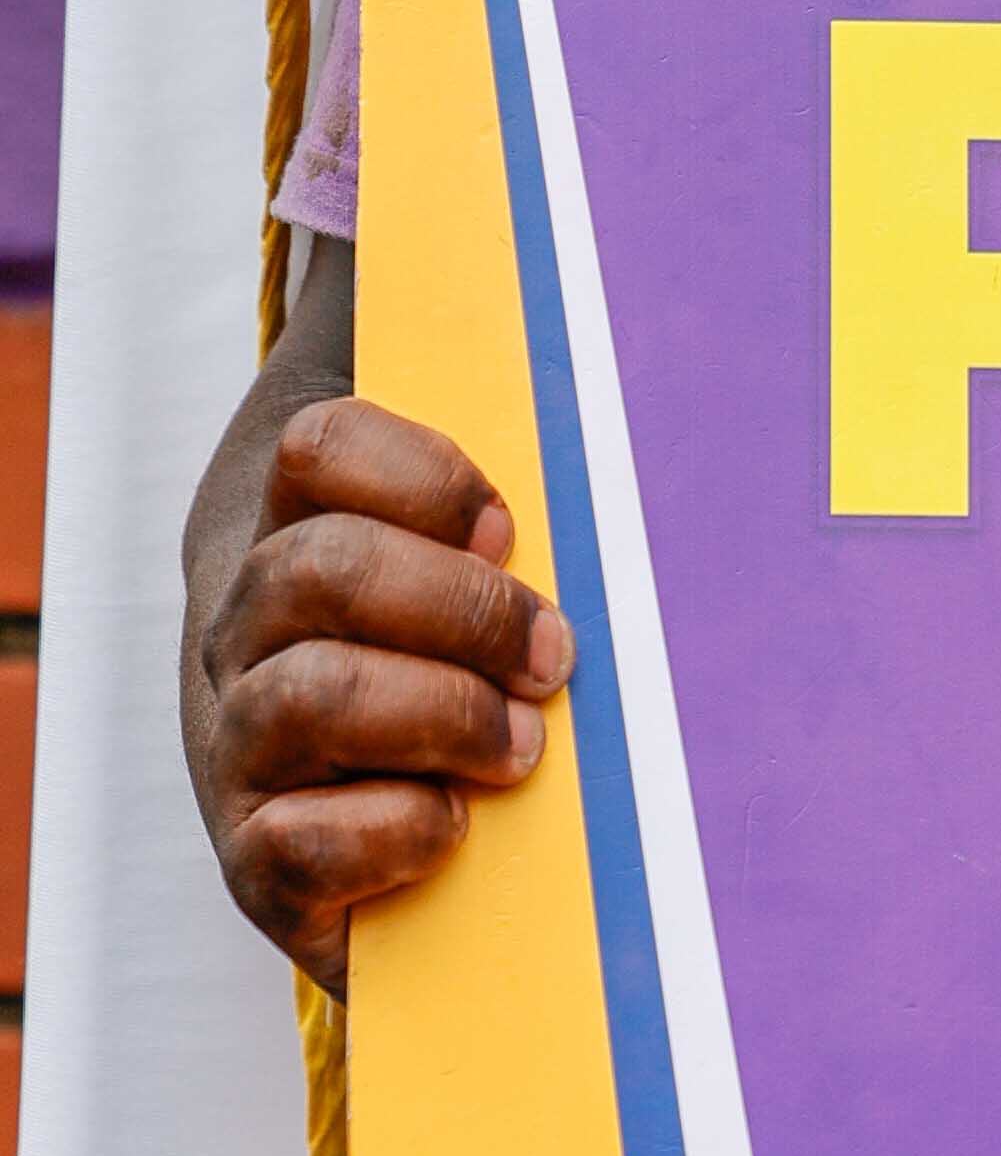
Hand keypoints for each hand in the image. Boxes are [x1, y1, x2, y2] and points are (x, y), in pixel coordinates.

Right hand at [181, 249, 572, 991]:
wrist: (364, 815)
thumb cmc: (452, 653)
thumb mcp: (473, 543)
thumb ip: (514, 451)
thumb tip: (609, 288)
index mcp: (287, 528)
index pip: (318, 447)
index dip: (423, 477)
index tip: (512, 526)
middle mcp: (244, 630)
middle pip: (322, 570)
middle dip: (464, 611)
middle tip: (557, 655)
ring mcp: (236, 747)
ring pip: (308, 695)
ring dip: (442, 714)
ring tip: (522, 745)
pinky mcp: (256, 867)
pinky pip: (292, 847)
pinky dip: (392, 832)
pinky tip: (452, 826)